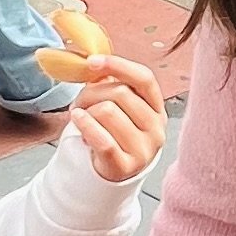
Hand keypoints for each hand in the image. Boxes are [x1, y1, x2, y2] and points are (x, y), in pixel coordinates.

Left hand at [65, 52, 166, 185]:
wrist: (112, 174)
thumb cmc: (114, 135)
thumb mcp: (119, 109)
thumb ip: (112, 85)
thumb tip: (95, 64)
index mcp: (157, 108)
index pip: (144, 78)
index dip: (118, 65)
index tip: (92, 62)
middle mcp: (156, 128)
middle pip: (120, 93)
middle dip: (91, 93)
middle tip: (79, 102)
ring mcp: (144, 149)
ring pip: (107, 112)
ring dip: (86, 111)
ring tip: (82, 119)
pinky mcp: (126, 166)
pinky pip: (102, 138)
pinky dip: (85, 125)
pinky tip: (78, 121)